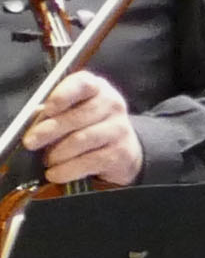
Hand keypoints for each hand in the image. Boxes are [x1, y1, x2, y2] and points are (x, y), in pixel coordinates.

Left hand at [23, 69, 136, 191]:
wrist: (122, 149)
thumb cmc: (88, 126)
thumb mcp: (72, 111)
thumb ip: (52, 112)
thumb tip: (30, 122)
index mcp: (96, 88)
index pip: (82, 85)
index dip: (63, 96)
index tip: (47, 109)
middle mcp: (112, 105)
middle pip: (78, 116)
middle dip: (49, 131)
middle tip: (30, 142)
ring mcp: (119, 129)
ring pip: (81, 140)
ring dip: (57, 153)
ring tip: (47, 160)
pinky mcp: (121, 153)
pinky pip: (88, 162)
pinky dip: (67, 170)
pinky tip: (55, 173)